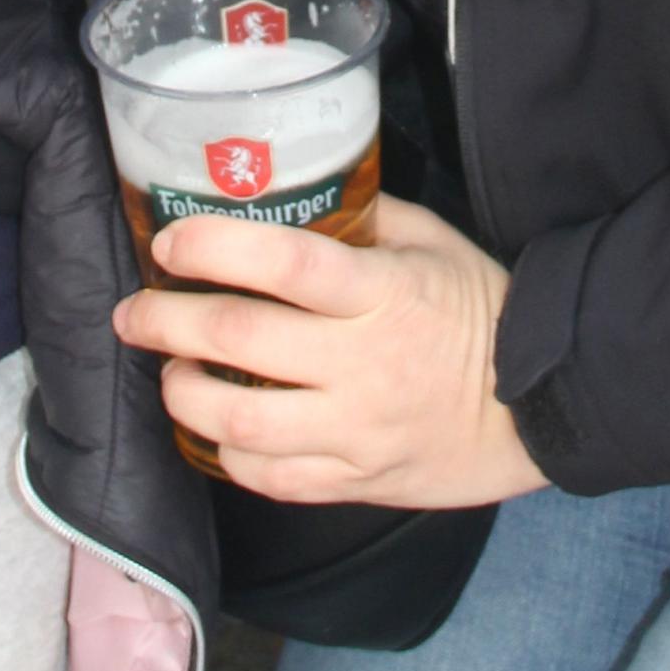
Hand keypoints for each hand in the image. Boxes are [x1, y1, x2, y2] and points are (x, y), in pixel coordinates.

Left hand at [114, 193, 548, 506]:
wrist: (535, 409)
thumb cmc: (480, 312)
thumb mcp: (434, 242)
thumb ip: (365, 218)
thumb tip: (293, 189)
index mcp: (383, 294)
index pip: (287, 266)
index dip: (218, 249)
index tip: (171, 242)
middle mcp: (362, 364)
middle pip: (242, 340)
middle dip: (168, 322)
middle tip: (134, 313)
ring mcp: (356, 430)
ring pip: (240, 421)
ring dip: (184, 393)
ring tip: (171, 373)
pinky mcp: (354, 481)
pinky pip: (269, 476)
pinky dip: (227, 452)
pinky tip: (215, 426)